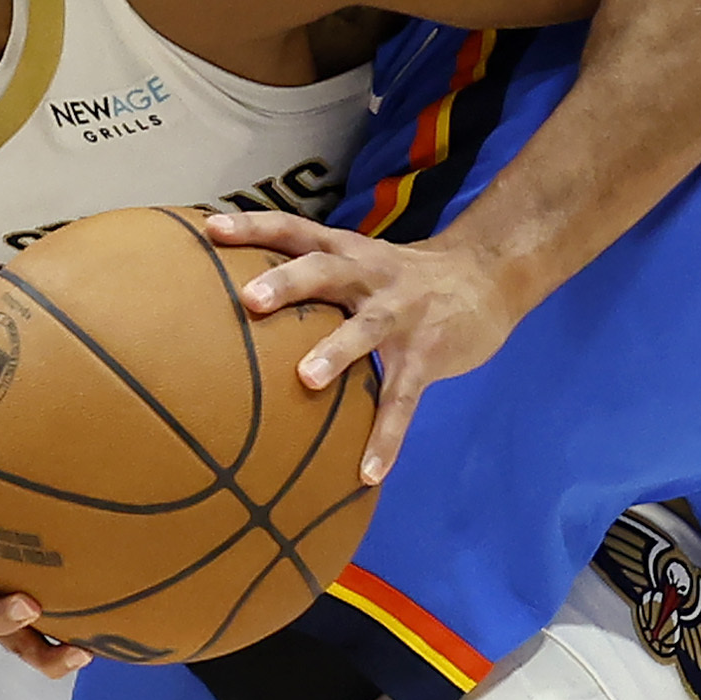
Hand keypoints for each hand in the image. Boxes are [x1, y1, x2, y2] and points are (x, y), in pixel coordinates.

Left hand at [196, 206, 506, 484]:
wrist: (488, 278)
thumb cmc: (403, 278)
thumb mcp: (359, 261)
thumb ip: (312, 275)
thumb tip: (236, 298)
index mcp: (347, 252)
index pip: (295, 229)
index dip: (256, 226)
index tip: (212, 230)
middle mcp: (370, 276)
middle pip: (326, 270)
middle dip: (289, 282)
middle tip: (249, 299)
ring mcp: (400, 316)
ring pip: (365, 329)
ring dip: (336, 351)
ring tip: (306, 379)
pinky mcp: (427, 356)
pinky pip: (403, 399)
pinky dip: (386, 436)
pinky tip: (368, 473)